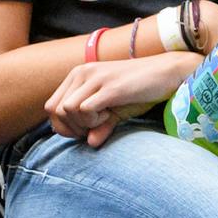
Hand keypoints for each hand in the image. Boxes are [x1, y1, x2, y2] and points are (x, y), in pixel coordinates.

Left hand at [45, 52, 197, 147]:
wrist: (166, 73)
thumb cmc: (139, 92)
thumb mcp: (114, 110)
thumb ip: (99, 126)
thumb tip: (90, 144)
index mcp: (77, 75)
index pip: (51, 106)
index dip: (63, 125)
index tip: (84, 131)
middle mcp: (81, 73)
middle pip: (55, 110)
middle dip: (71, 127)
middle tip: (93, 128)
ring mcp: (95, 78)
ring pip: (67, 109)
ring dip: (83, 123)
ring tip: (104, 119)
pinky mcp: (110, 87)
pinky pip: (85, 109)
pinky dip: (94, 120)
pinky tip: (110, 117)